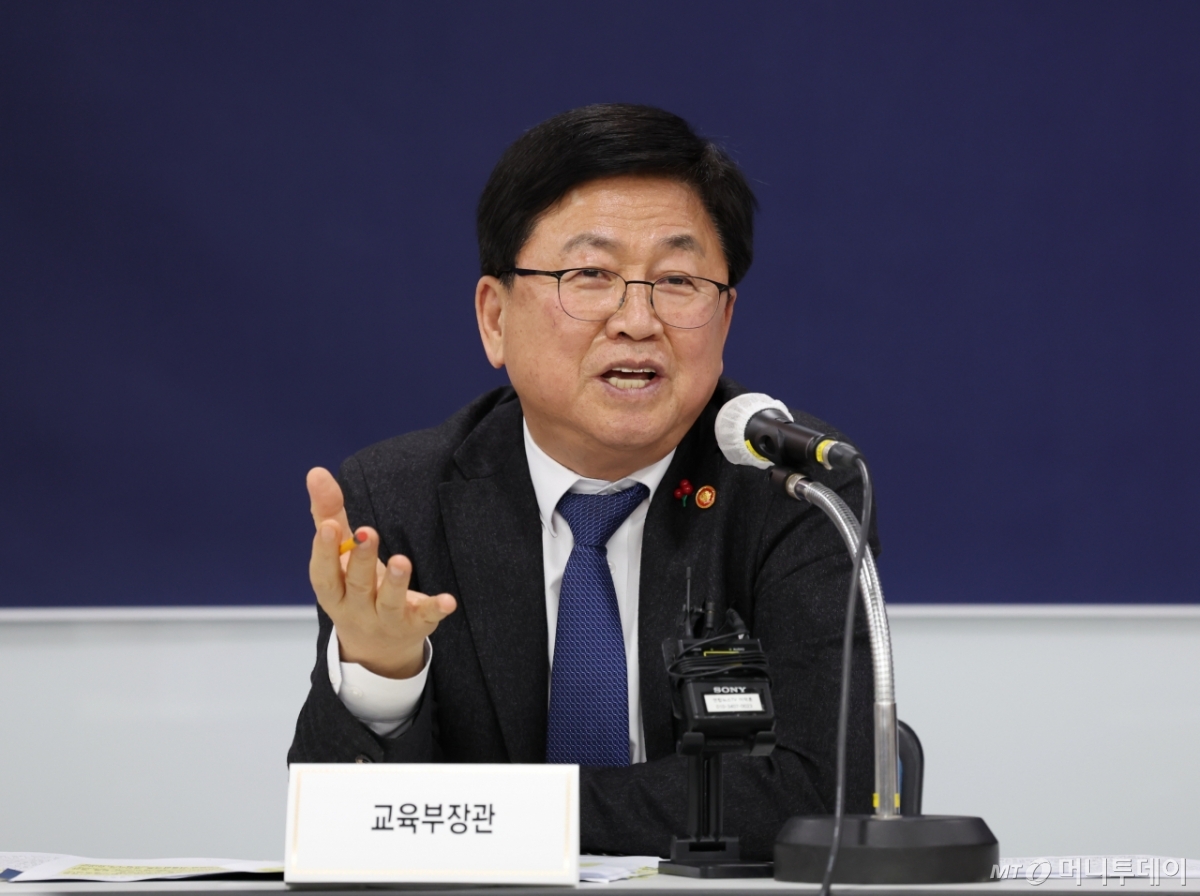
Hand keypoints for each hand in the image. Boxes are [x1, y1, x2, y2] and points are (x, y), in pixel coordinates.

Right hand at [307, 467, 456, 678]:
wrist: (377, 646)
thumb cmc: (353, 589)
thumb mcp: (339, 557)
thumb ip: (328, 515)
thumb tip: (316, 472)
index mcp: (334, 591)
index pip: (324, 574)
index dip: (325, 552)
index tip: (329, 526)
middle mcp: (356, 609)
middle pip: (358, 586)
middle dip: (361, 559)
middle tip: (367, 531)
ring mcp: (386, 620)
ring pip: (390, 603)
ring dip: (396, 582)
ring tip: (402, 560)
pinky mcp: (414, 624)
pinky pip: (425, 617)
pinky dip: (435, 609)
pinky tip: (449, 600)